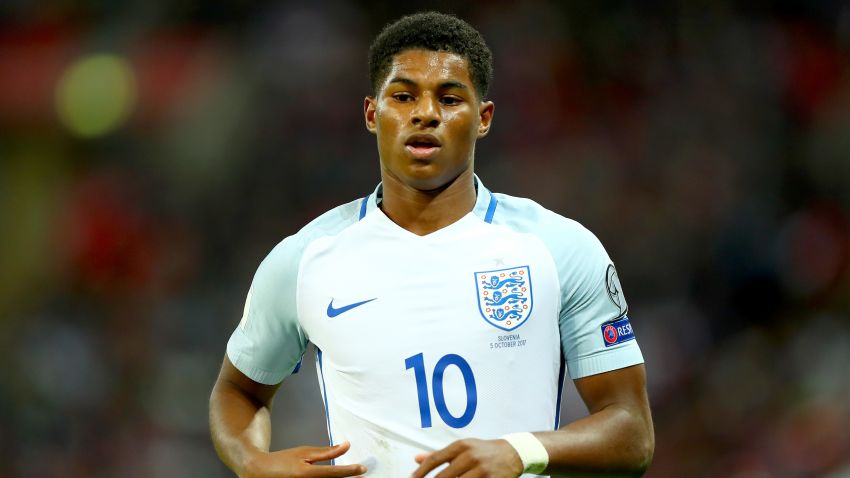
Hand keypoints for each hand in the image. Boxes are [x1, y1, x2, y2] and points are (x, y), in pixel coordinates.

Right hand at [241, 441, 366, 477]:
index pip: (335, 473)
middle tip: (360, 474)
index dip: (351, 471)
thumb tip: (346, 446)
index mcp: (307, 473)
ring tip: (350, 475)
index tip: (363, 469)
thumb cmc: (282, 460)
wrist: (259, 472)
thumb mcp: (304, 452)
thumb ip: (326, 452)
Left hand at [411, 438, 523, 477]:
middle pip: (443, 477)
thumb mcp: (462, 448)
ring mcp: (481, 470)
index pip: (434, 460)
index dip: (420, 472)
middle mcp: (470, 456)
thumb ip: (439, 454)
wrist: (512, 453)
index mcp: (460, 446)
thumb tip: (416, 459)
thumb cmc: (482, 451)